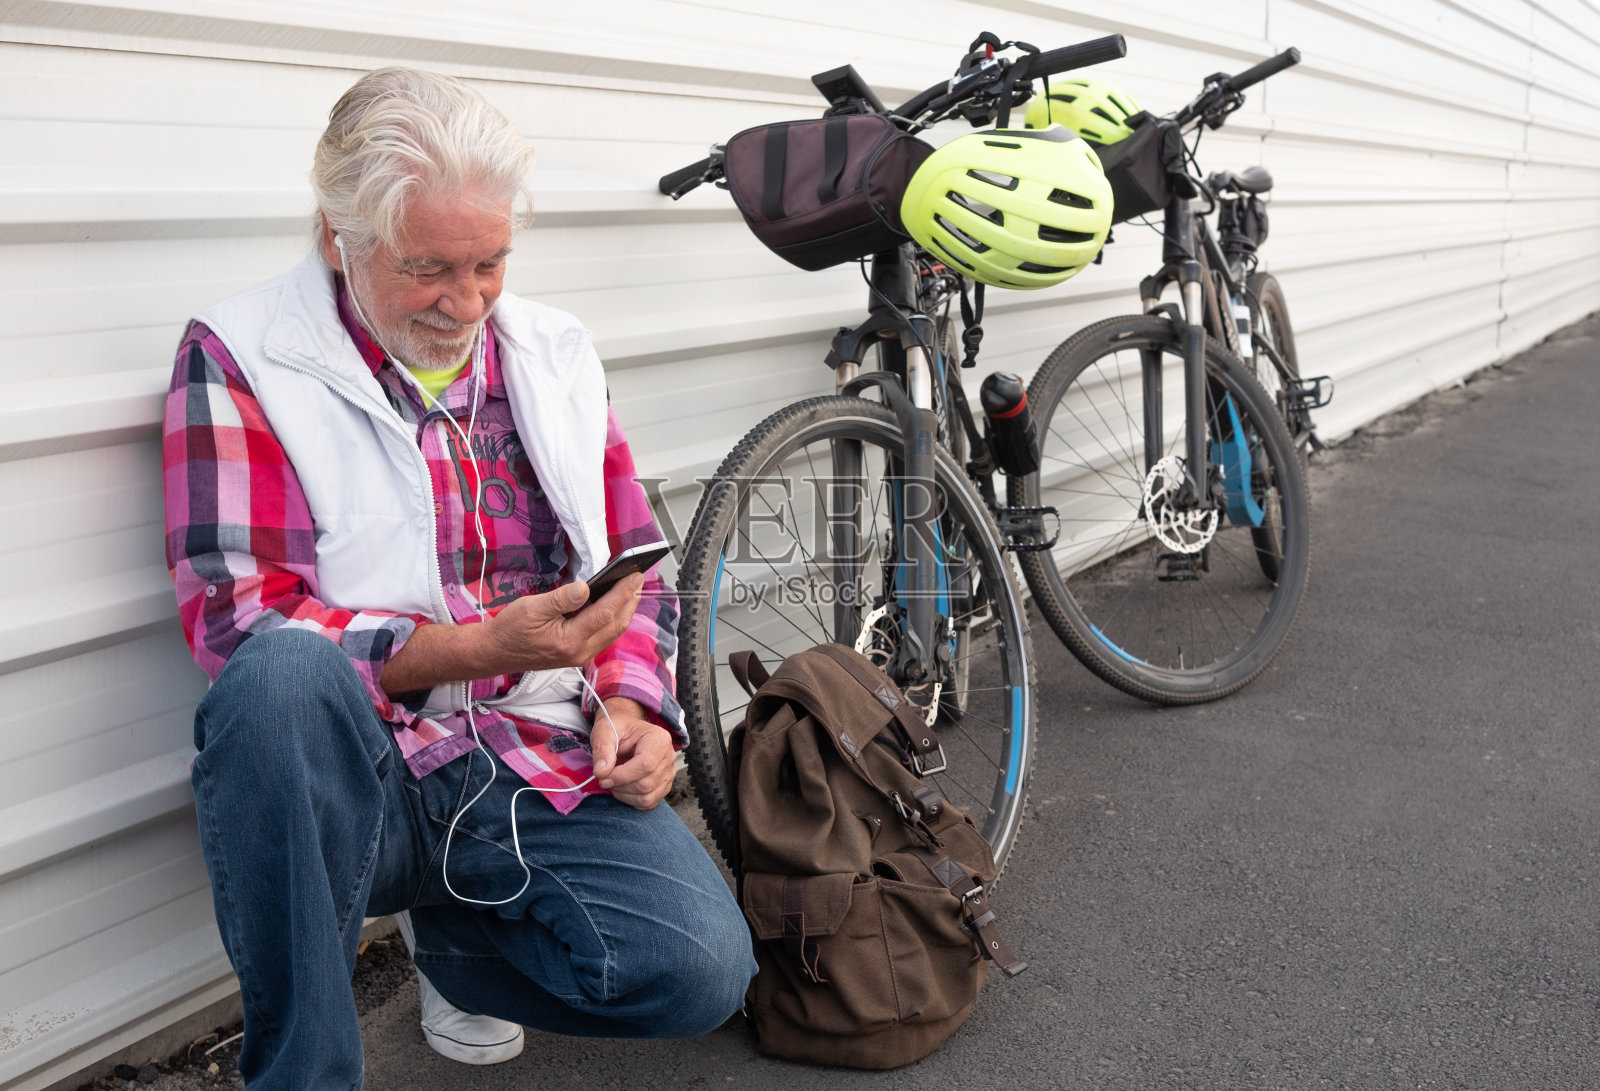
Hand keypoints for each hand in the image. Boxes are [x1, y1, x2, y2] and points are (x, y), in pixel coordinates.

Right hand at [482, 573, 643, 674]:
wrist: (495, 653)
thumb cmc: (510, 630)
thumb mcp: (531, 608)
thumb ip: (561, 600)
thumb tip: (586, 588)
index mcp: (569, 641)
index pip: (605, 613)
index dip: (623, 593)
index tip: (635, 575)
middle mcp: (580, 652)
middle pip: (616, 625)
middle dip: (631, 601)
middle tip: (639, 577)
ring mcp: (580, 655)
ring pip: (613, 632)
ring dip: (625, 610)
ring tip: (632, 588)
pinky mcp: (578, 653)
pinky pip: (604, 635)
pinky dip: (613, 618)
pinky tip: (614, 603)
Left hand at [591, 696, 675, 809]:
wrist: (626, 732)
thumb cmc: (616, 729)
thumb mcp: (604, 731)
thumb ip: (602, 749)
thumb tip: (602, 772)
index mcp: (659, 739)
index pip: (646, 765)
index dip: (621, 776)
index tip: (602, 776)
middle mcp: (669, 757)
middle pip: (646, 784)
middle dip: (619, 785)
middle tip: (604, 777)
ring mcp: (668, 774)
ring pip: (647, 797)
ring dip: (623, 794)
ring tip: (612, 780)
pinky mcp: (663, 787)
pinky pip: (648, 803)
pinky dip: (630, 799)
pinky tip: (622, 786)